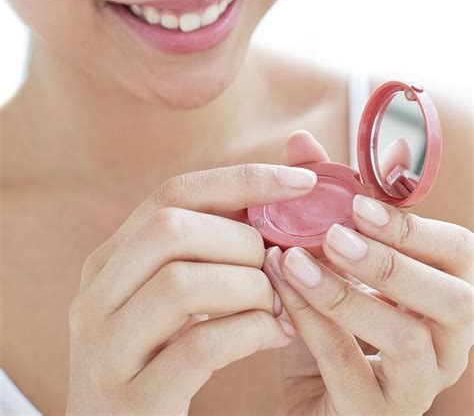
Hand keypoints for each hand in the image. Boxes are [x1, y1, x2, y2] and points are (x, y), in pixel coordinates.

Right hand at [65, 161, 317, 414]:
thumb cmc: (167, 363)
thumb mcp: (177, 300)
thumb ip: (215, 247)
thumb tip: (289, 183)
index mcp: (109, 261)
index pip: (172, 194)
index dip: (242, 180)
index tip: (302, 181)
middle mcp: (95, 297)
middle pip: (170, 228)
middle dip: (242, 239)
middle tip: (279, 266)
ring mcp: (105, 350)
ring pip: (181, 283)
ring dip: (250, 287)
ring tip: (278, 305)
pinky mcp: (129, 401)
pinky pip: (199, 347)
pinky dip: (251, 333)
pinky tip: (276, 337)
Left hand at [263, 130, 473, 414]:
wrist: (312, 393)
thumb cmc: (334, 316)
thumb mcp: (330, 256)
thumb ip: (321, 199)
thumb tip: (299, 141)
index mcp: (445, 289)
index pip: (457, 252)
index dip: (411, 226)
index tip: (357, 204)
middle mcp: (447, 340)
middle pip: (454, 300)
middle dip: (391, 262)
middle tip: (334, 236)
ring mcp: (418, 384)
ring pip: (409, 341)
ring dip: (348, 294)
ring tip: (297, 261)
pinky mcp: (376, 414)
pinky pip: (353, 373)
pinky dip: (315, 326)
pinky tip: (283, 294)